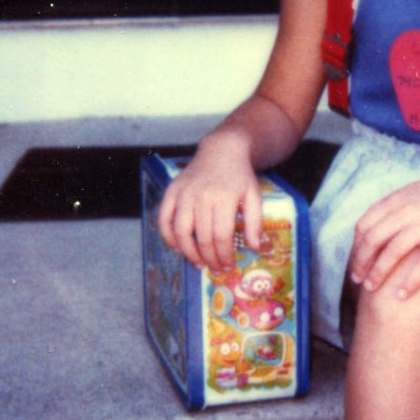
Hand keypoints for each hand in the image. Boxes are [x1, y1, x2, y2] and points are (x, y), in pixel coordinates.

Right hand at [157, 133, 261, 271]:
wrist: (222, 150)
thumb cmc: (240, 176)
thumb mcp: (254, 195)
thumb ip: (255, 221)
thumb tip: (254, 247)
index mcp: (224, 198)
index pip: (221, 236)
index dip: (224, 255)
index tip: (228, 266)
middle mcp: (201, 196)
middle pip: (202, 237)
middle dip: (210, 259)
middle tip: (216, 269)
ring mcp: (184, 194)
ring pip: (181, 232)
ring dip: (188, 253)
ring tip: (198, 263)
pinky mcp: (171, 191)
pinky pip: (164, 218)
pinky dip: (168, 236)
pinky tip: (178, 248)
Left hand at [350, 171, 419, 299]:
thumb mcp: (413, 192)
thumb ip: (392, 207)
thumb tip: (370, 225)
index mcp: (398, 200)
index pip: (364, 224)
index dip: (356, 245)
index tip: (355, 261)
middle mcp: (408, 211)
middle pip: (373, 240)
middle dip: (360, 262)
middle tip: (356, 280)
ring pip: (392, 253)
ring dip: (378, 273)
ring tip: (371, 288)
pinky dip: (409, 283)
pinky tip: (401, 296)